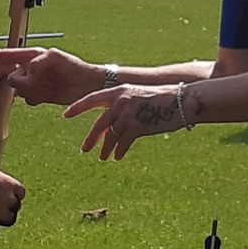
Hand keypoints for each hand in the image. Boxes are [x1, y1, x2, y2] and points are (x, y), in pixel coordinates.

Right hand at [0, 47, 103, 106]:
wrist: (89, 85)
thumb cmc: (75, 67)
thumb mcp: (56, 58)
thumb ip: (38, 62)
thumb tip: (26, 70)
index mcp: (31, 56)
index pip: (6, 55)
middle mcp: (30, 69)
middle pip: (11, 77)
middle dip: (22, 82)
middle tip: (40, 81)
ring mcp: (34, 82)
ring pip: (19, 90)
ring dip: (31, 91)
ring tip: (48, 87)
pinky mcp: (39, 95)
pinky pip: (29, 99)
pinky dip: (36, 98)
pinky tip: (48, 95)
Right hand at [0, 167, 24, 234]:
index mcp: (10, 184)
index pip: (20, 192)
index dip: (15, 194)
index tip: (10, 194)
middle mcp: (9, 199)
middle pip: (16, 206)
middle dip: (9, 206)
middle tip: (1, 206)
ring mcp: (0, 212)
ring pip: (9, 220)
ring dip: (3, 218)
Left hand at [63, 83, 186, 160]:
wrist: (181, 100)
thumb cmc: (160, 98)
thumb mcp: (137, 96)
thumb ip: (121, 107)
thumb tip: (109, 126)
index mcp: (118, 90)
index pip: (91, 99)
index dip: (77, 107)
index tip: (65, 114)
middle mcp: (121, 101)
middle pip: (100, 124)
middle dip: (91, 139)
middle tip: (84, 150)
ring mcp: (129, 114)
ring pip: (111, 136)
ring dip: (106, 149)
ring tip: (103, 157)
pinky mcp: (138, 127)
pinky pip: (123, 143)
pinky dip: (119, 151)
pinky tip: (118, 157)